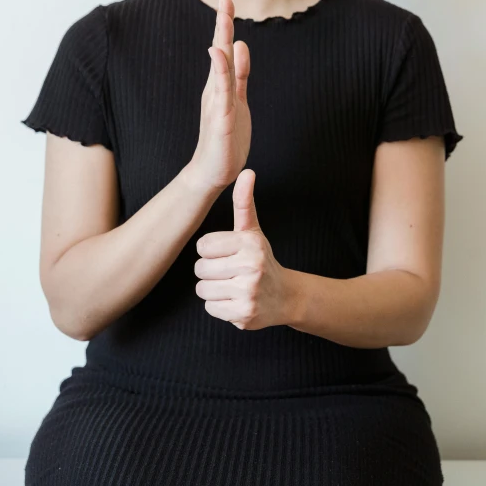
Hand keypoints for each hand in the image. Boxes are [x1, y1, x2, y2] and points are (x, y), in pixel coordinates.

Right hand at [188, 0, 251, 191]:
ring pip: (221, 68)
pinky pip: (222, 92)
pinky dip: (221, 72)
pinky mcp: (221, 119)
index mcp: (221, 83)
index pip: (226, 49)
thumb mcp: (237, 98)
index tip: (227, 0)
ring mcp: (217, 102)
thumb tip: (241, 44)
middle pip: (221, 51)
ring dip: (222, 43)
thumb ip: (239, 73)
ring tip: (224, 19)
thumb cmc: (226, 135)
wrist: (213, 170)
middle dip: (223, 24)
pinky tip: (218, 55)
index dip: (226, 25)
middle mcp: (216, 88)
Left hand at [194, 169, 290, 329]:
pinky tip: (235, 300)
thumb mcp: (252, 230)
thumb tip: (247, 171)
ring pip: (202, 289)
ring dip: (213, 289)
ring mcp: (249, 292)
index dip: (210, 251)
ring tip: (232, 285)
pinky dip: (219, 306)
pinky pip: (210, 308)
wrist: (286, 296)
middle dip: (210, 271)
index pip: (202, 246)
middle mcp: (251, 266)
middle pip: (200, 269)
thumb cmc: (261, 259)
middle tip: (230, 272)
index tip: (226, 254)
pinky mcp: (244, 314)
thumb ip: (244, 202)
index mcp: (250, 243)